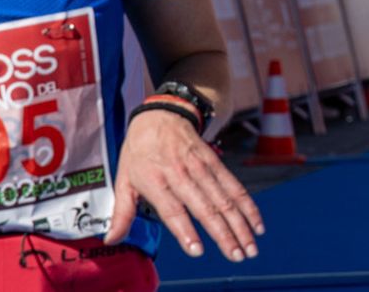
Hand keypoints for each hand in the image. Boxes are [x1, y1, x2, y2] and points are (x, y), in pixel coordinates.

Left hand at [104, 106, 263, 260]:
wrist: (162, 114)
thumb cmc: (140, 150)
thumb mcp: (123, 179)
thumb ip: (122, 212)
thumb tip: (112, 239)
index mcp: (156, 181)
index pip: (173, 210)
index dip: (185, 230)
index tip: (197, 250)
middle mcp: (182, 175)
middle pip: (206, 208)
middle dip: (224, 234)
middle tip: (237, 255)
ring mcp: (202, 168)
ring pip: (225, 200)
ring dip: (240, 224)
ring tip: (250, 246)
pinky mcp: (215, 163)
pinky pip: (234, 186)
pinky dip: (248, 205)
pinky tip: (256, 223)